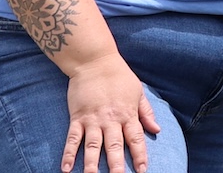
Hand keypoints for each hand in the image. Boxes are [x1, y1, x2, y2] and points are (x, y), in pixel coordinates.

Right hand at [61, 54, 156, 172]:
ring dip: (92, 164)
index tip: (143, 170)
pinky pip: (72, 139)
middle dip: (117, 165)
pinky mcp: (77, 117)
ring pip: (93, 146)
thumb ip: (147, 113)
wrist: (95, 61)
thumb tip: (157, 130)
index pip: (136, 138)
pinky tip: (66, 169)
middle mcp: (111, 119)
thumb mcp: (138, 92)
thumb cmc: (119, 76)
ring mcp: (93, 119)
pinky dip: (69, 154)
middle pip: (115, 146)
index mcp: (128, 114)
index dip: (140, 155)